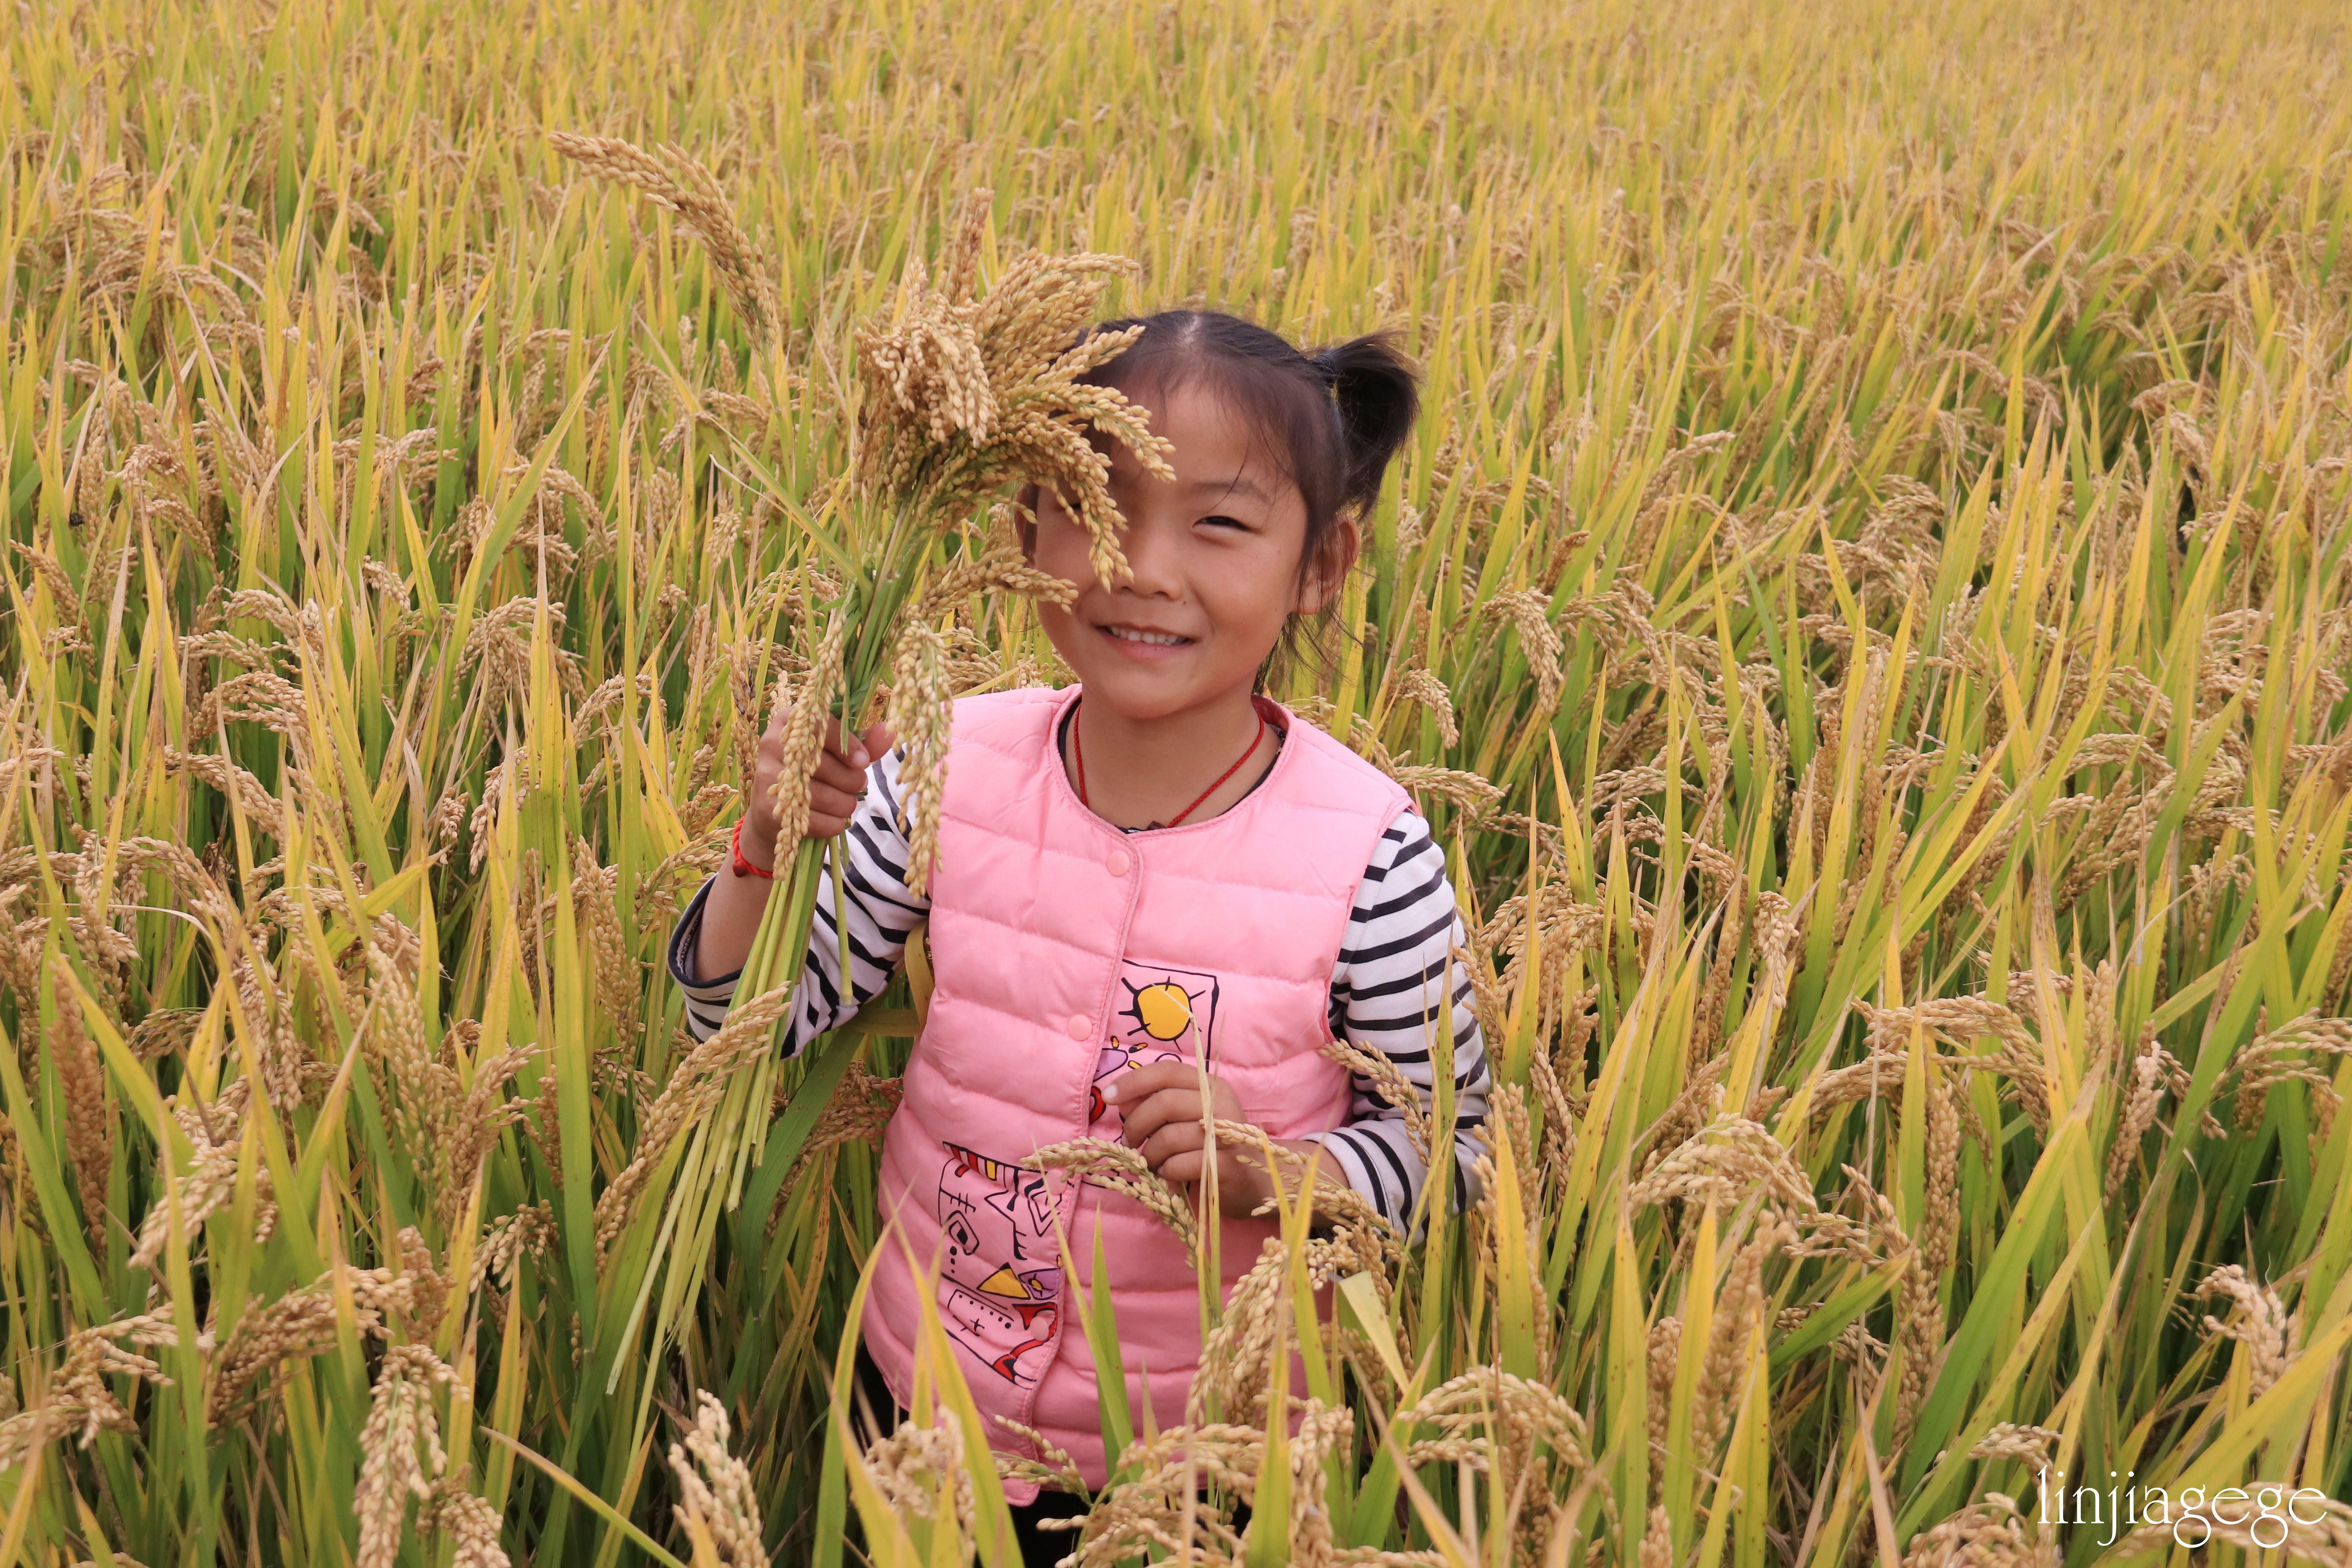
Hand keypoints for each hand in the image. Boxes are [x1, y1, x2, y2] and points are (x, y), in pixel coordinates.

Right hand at [740, 707, 895, 867]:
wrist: (776, 811)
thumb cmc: (814, 772)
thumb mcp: (838, 753)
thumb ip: (864, 743)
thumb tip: (890, 731)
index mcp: (788, 720)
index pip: (820, 725)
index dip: (847, 745)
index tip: (864, 762)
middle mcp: (771, 743)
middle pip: (823, 764)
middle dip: (851, 780)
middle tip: (858, 784)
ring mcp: (767, 776)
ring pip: (822, 795)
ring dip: (845, 804)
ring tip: (847, 802)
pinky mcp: (768, 809)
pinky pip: (815, 820)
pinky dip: (833, 823)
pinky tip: (833, 819)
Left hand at [1110, 1061, 1306, 1219]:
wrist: (1256, 1180)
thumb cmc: (1212, 1147)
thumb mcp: (1186, 1118)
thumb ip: (1157, 1103)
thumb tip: (1122, 1100)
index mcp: (1209, 1085)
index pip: (1165, 1071)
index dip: (1132, 1082)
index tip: (1108, 1097)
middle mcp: (1220, 1104)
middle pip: (1163, 1103)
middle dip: (1136, 1124)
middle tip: (1131, 1141)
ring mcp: (1227, 1134)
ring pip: (1169, 1136)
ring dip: (1149, 1154)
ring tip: (1152, 1163)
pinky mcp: (1227, 1166)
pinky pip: (1181, 1164)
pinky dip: (1167, 1171)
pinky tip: (1170, 1175)